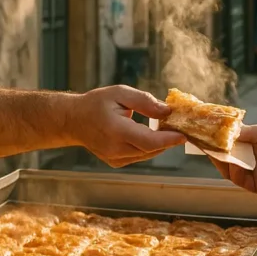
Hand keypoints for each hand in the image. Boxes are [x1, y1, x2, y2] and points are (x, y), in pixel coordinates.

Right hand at [69, 86, 185, 167]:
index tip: (183, 135)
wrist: (73, 120)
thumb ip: (145, 102)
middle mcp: (115, 148)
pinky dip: (148, 147)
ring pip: (147, 154)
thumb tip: (167, 111)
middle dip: (167, 140)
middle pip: (151, 149)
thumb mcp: (120, 93)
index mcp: (116, 130)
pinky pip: (139, 156)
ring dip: (159, 144)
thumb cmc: (96, 103)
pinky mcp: (115, 162)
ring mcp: (114, 158)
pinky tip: (148, 135)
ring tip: (165, 129)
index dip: (168, 140)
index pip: (149, 141)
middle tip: (178, 127)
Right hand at [209, 124, 256, 196]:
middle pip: (223, 154)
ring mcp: (250, 171)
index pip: (227, 139)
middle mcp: (246, 156)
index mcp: (249, 141)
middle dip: (213, 149)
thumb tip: (224, 131)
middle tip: (202, 143)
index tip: (201, 130)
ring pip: (227, 168)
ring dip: (221, 161)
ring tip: (217, 153)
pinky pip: (239, 180)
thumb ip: (246, 133)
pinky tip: (233, 166)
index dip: (215, 136)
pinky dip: (234, 173)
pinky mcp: (255, 185)